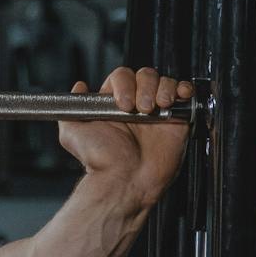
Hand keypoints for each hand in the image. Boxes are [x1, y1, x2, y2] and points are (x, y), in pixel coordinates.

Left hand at [57, 65, 194, 205]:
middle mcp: (136, 106)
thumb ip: (70, 109)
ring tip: (158, 108)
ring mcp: (157, 113)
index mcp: (114, 105)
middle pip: (145, 75)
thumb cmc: (101, 161)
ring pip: (164, 82)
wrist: (125, 181)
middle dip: (145, 87)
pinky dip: (184, 90)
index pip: (122, 77)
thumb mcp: (72, 133)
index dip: (124, 84)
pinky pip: (185, 96)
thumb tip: (78, 87)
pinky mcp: (176, 121)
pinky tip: (176, 99)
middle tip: (141, 109)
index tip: (122, 103)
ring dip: (163, 89)